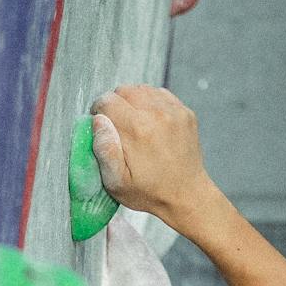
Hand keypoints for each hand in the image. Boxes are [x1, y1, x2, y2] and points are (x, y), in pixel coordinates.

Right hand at [90, 86, 217, 233]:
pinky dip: (150, 103)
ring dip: (132, 102)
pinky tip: (149, 122)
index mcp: (137, 129)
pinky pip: (159, 94)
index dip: (98, 112)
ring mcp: (174, 111)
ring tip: (133, 124)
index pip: (107, 101)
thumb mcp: (116, 182)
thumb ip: (104, 149)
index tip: (101, 126)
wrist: (187, 195)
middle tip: (116, 126)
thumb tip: (98, 120)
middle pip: (124, 90)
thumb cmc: (148, 192)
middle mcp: (157, 114)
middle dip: (114, 105)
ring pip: (141, 89)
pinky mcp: (185, 112)